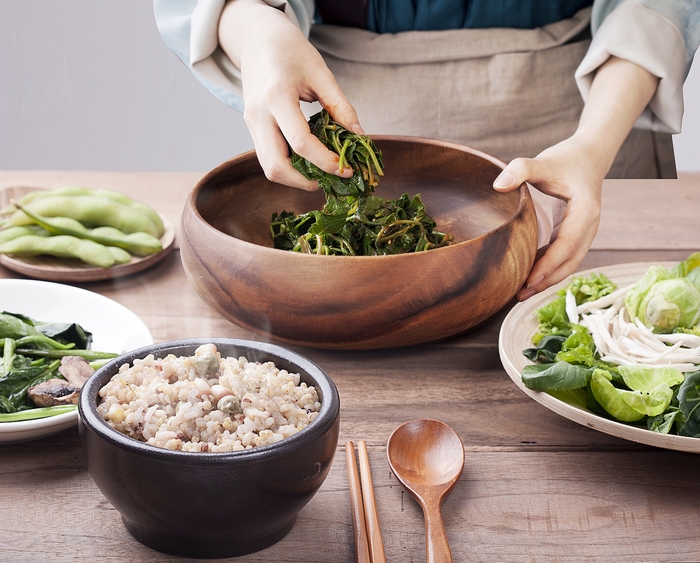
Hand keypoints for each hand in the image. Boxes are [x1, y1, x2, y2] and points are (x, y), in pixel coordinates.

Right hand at [219, 0, 362, 189]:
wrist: (256, 38)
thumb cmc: (290, 50)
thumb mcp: (321, 73)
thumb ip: (340, 106)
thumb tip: (359, 136)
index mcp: (277, 97)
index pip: (301, 143)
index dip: (326, 162)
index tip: (347, 169)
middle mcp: (258, 115)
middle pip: (276, 167)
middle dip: (304, 182)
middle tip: (330, 179)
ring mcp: (251, 124)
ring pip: (268, 168)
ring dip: (294, 178)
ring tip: (320, 172)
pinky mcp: (252, 128)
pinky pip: (267, 157)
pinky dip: (288, 166)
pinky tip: (307, 160)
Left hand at [493, 136, 604, 300]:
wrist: (588, 156)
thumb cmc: (566, 159)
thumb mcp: (543, 162)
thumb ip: (520, 169)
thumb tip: (498, 185)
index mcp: (585, 211)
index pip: (568, 244)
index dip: (549, 263)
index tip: (530, 279)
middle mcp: (589, 226)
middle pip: (570, 261)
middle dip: (547, 280)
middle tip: (520, 294)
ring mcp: (584, 233)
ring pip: (568, 263)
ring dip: (547, 279)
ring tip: (521, 293)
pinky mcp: (575, 234)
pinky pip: (563, 257)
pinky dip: (548, 269)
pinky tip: (527, 277)